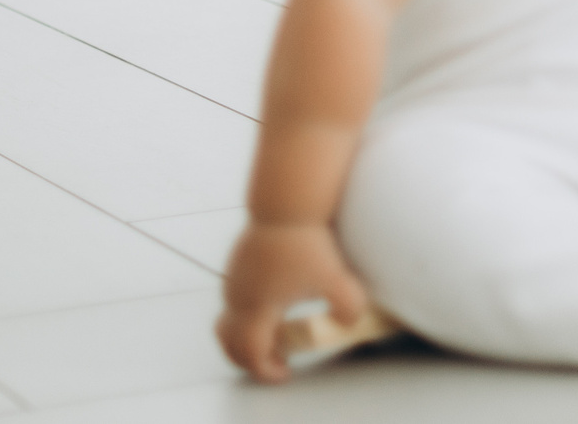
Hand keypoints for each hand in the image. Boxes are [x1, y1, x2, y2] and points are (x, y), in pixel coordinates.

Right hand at [215, 219, 371, 383]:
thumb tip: (347, 322)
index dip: (266, 370)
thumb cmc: (309, 242)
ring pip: (229, 320)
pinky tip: (274, 303)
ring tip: (278, 333)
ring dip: (248, 335)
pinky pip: (234, 299)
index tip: (285, 373)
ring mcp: (234, 280)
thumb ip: (347, 307)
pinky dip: (247, 313)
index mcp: (257, 309)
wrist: (287, 203)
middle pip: (230, 343)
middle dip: (250, 359)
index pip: (251, 353)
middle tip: (277, 361)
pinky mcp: (236, 264)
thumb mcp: (336, 279)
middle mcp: (238, 298)